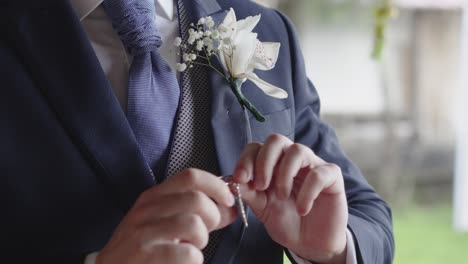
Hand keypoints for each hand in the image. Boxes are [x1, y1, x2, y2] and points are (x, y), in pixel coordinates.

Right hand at [97, 169, 235, 263]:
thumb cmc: (142, 249)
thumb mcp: (164, 223)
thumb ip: (197, 214)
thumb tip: (230, 207)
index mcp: (152, 197)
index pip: (190, 176)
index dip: (216, 186)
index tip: (228, 200)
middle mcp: (146, 210)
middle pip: (197, 200)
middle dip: (212, 218)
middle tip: (203, 233)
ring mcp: (143, 233)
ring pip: (194, 225)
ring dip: (200, 241)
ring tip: (188, 249)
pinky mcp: (146, 256)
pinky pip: (189, 254)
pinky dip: (193, 261)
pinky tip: (179, 263)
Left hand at [233, 134, 347, 263]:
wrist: (311, 243)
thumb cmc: (286, 222)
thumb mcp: (263, 209)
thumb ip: (250, 193)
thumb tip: (232, 180)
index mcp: (272, 163)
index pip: (256, 147)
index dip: (246, 159)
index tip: (240, 179)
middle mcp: (292, 159)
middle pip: (276, 140)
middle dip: (264, 161)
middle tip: (260, 186)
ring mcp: (313, 164)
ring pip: (297, 150)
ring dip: (284, 174)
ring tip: (281, 197)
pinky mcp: (332, 176)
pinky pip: (318, 173)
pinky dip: (307, 192)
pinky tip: (302, 209)